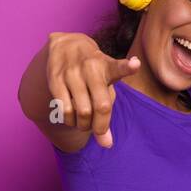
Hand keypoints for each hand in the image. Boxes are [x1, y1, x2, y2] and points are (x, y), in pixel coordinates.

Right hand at [44, 32, 140, 147]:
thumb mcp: (104, 84)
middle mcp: (91, 68)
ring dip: (83, 125)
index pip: (119, 68)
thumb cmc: (93, 73)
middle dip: (101, 126)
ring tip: (83, 122)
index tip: (135, 65)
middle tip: (97, 129)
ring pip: (81, 112)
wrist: (66, 45)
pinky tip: (70, 116)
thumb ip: (107, 114)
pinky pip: (63, 110)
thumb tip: (106, 145)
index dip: (128, 67)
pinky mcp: (55, 79)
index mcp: (107, 67)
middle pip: (101, 105)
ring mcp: (72, 73)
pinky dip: (69, 120)